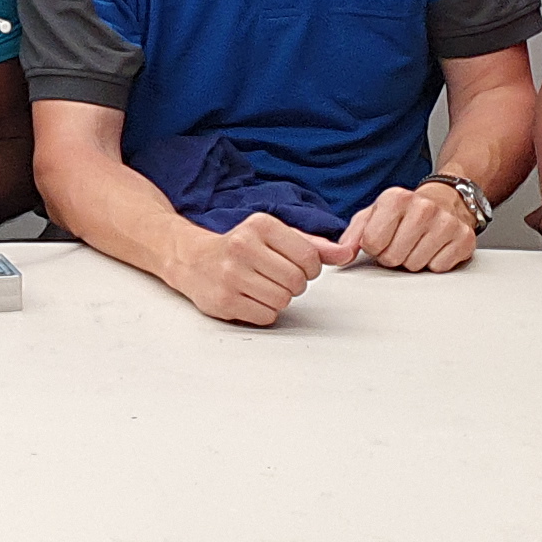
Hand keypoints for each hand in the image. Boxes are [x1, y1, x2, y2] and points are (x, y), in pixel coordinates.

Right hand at [166, 213, 338, 325]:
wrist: (192, 260)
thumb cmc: (241, 248)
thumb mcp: (276, 237)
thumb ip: (315, 245)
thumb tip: (349, 253)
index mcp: (260, 225)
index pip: (309, 256)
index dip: (310, 268)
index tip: (296, 266)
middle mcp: (243, 246)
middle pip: (297, 281)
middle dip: (294, 285)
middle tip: (276, 278)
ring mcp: (231, 275)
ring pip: (283, 300)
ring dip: (279, 299)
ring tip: (262, 287)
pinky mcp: (223, 300)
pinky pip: (266, 316)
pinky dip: (264, 312)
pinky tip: (250, 298)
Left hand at [344, 182, 477, 272]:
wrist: (448, 199)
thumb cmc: (406, 211)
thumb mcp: (374, 214)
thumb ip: (353, 234)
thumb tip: (341, 254)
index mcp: (395, 198)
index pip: (371, 244)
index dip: (375, 247)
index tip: (383, 238)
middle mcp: (423, 208)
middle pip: (393, 258)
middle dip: (394, 256)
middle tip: (402, 242)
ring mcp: (446, 223)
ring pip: (415, 266)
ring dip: (413, 260)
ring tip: (418, 243)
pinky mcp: (464, 239)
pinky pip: (438, 268)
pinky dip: (435, 263)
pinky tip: (435, 247)